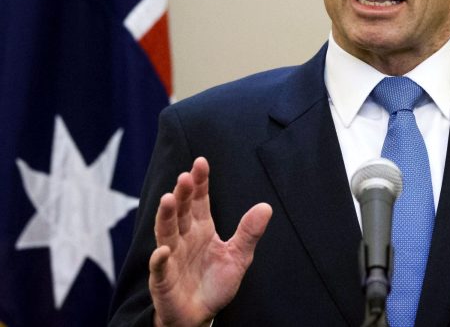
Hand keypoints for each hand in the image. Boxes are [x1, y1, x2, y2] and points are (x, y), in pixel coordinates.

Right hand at [148, 157, 271, 326]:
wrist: (200, 316)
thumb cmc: (216, 284)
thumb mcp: (238, 257)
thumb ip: (249, 233)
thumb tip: (266, 207)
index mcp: (201, 229)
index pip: (199, 201)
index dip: (200, 182)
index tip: (201, 162)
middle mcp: (184, 238)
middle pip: (181, 212)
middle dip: (182, 194)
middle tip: (185, 177)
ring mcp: (171, 258)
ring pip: (165, 233)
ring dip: (166, 217)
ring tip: (168, 199)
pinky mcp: (163, 281)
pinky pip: (159, 269)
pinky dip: (159, 259)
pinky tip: (163, 249)